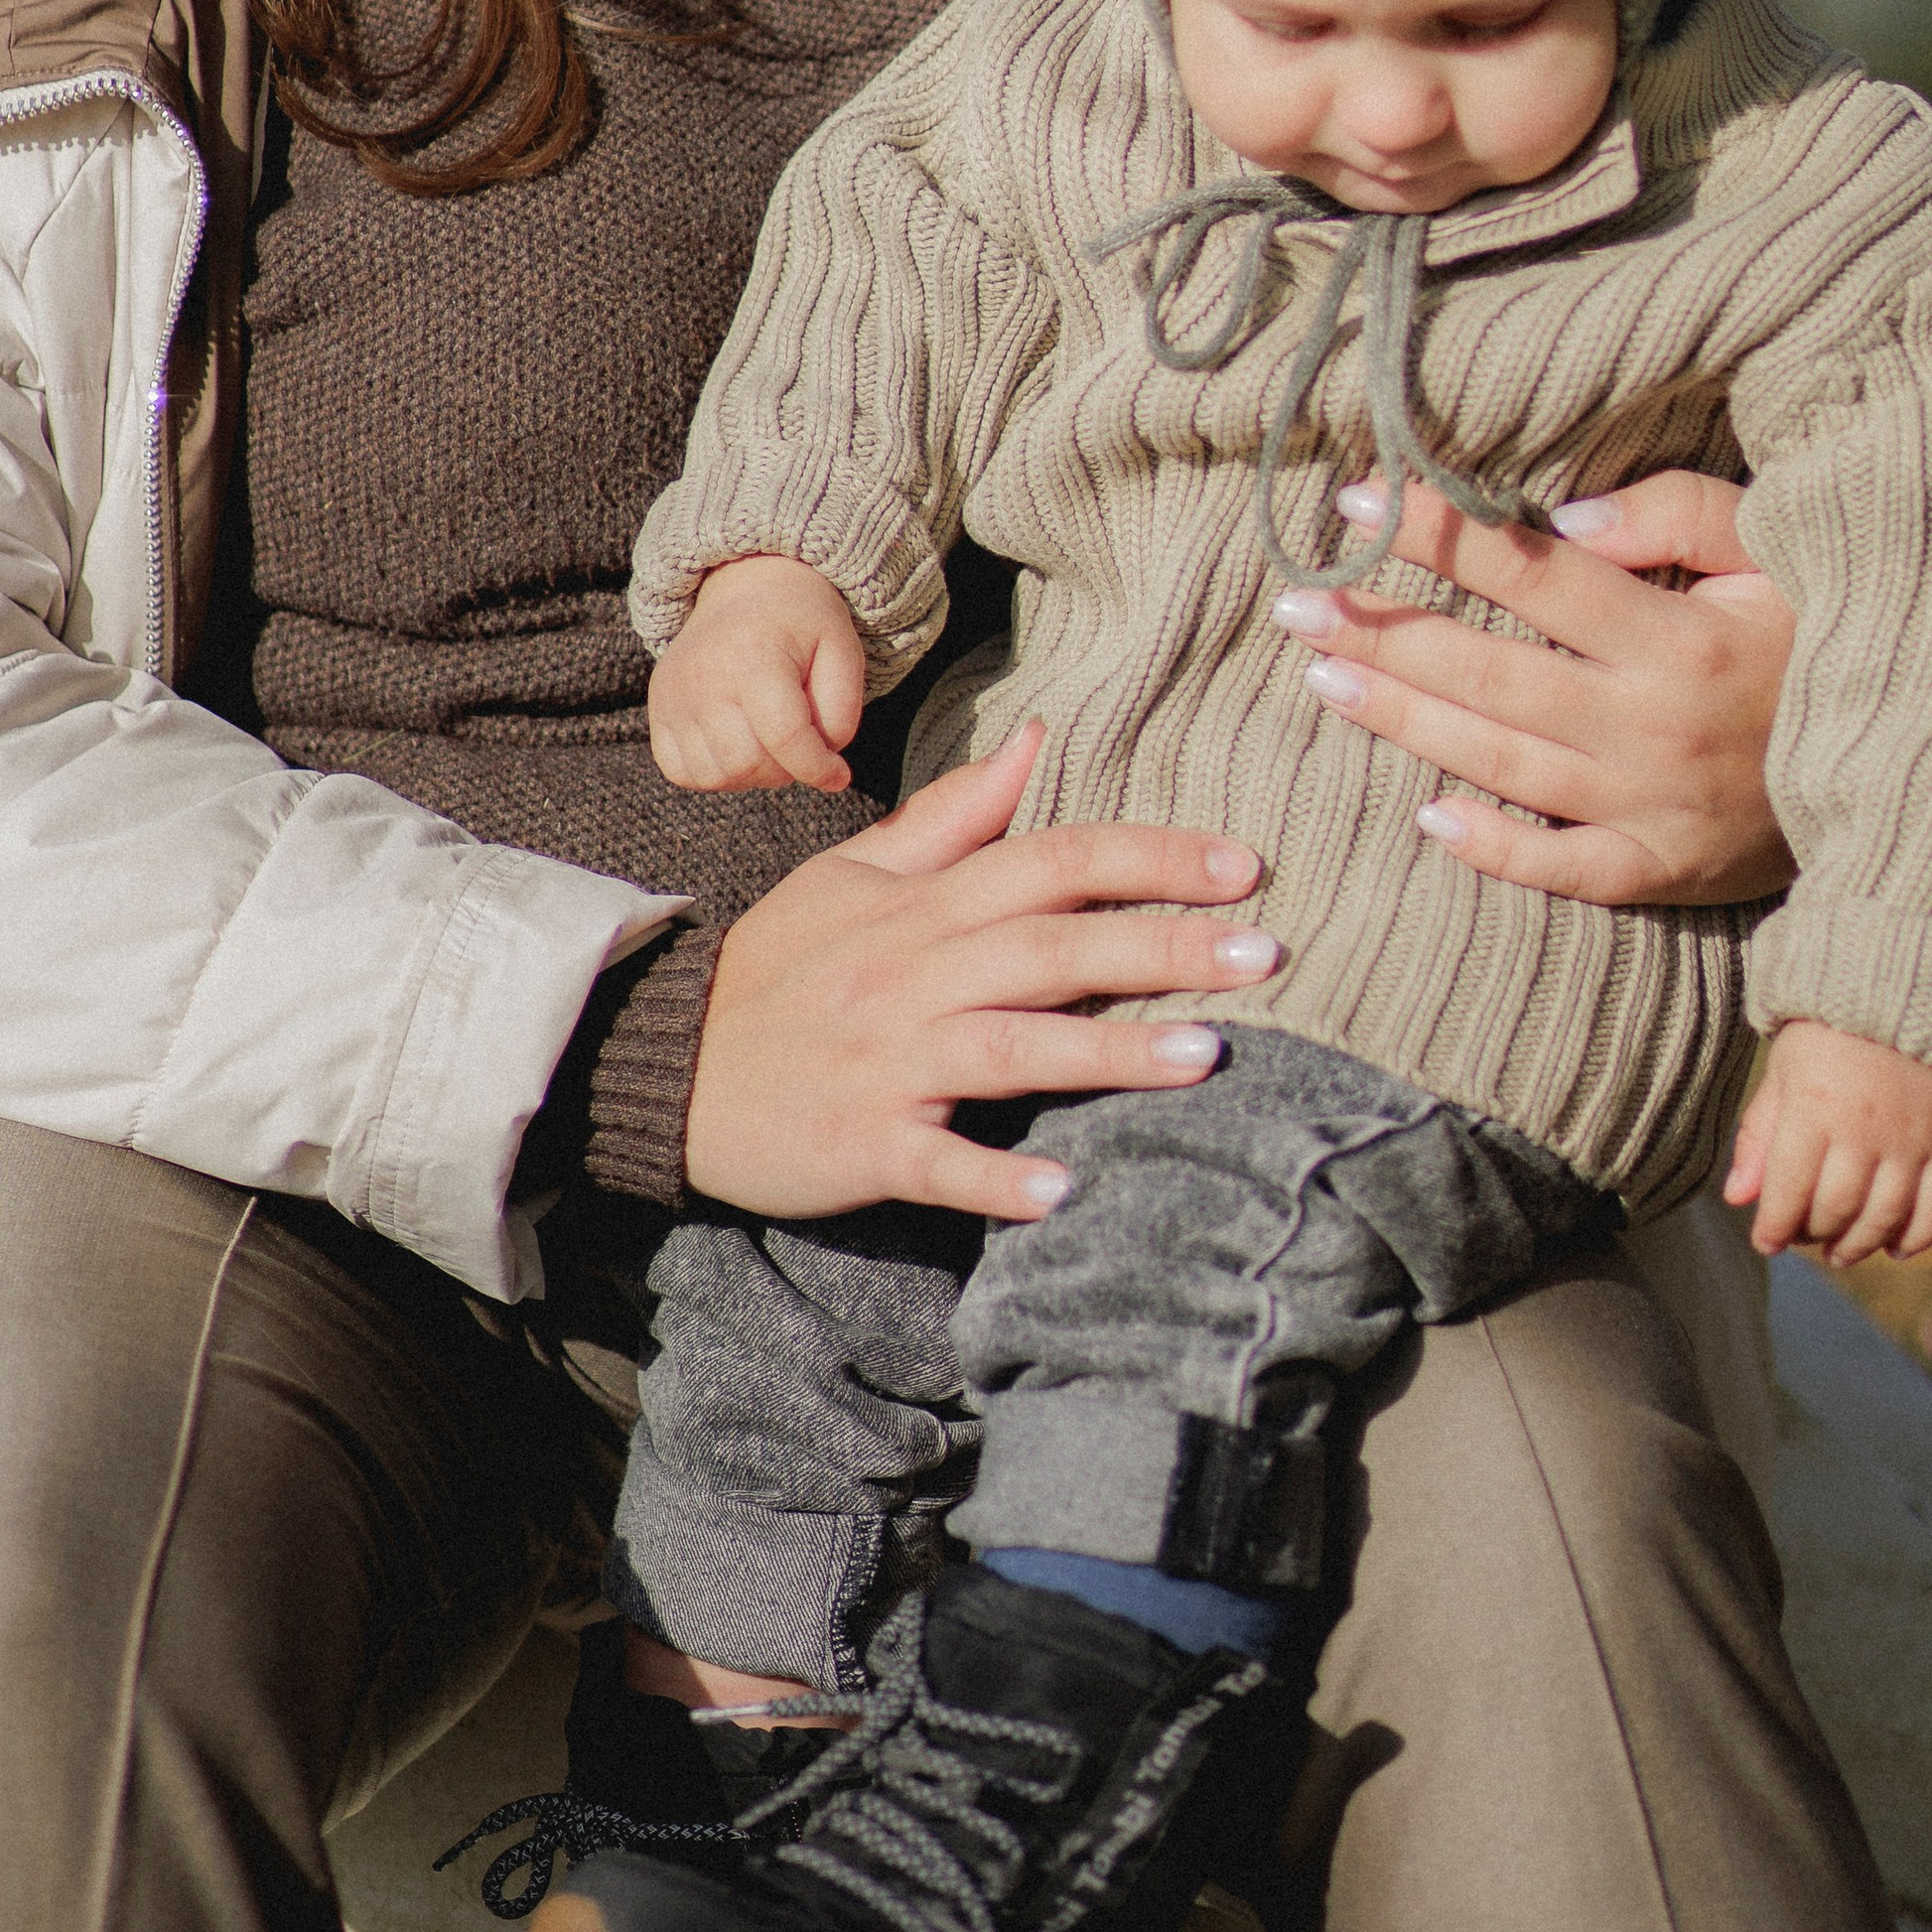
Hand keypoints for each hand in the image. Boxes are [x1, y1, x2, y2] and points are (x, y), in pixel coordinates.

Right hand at [650, 558, 865, 794]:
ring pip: (715, 776)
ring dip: (751, 775)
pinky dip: (714, 774)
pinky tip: (737, 745)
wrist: (745, 589)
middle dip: (784, 769)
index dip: (818, 767)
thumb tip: (823, 762)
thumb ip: (842, 709)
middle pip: (747, 763)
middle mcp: (704, 677)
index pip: (785, 737)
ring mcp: (674, 695)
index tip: (839, 774)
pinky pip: (682, 772)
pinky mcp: (659, 708)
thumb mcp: (841, 649)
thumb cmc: (800, 623)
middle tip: (798, 744)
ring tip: (768, 742)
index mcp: (754, 655)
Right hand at [683, 721, 1278, 1221]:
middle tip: (1268, 952)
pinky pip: (938, 1160)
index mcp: (923, 905)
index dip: (1150, 857)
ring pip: (1013, 1047)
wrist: (663, 1058)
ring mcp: (889, 1060)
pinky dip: (998, 1177)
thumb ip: (954, 813)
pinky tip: (1065, 1192)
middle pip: (1054, 946)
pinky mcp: (865, 1140)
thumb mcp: (854, 872)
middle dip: (1163, 946)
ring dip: (1109, 1052)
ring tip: (1207, 1057)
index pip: (1052, 859)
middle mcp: (915, 973)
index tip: (1244, 865)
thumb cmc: (779, 965)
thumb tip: (1040, 738)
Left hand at [1271, 471, 1795, 907]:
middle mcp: (1653, 727)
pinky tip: (1425, 816)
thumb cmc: (1822, 636)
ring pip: (1501, 763)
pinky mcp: (1660, 872)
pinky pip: (1561, 868)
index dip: (1437, 535)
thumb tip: (1571, 517)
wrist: (1910, 772)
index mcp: (1679, 638)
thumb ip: (1679, 515)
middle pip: (1490, 671)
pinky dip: (1493, 848)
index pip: (1531, 573)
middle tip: (1296, 600)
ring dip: (1404, 719)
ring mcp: (1652, 808)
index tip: (1354, 502)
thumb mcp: (1779, 550)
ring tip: (1323, 679)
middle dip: (1383, 633)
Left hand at [1724, 1018, 1931, 1262]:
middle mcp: (1865, 1128)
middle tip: (1802, 1237)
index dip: (1774, 1226)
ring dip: (1859, 1246)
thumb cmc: (1828, 1036)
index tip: (1766, 1242)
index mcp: (1814, 1106)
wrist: (1905, 995)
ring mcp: (1912, 1139)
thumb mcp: (1783, 1072)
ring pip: (1885, 1217)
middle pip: (1837, 1209)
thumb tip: (1737, 1198)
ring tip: (1839, 1253)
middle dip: (1813, 1234)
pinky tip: (1895, 1249)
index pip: (1789, 1189)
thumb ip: (1759, 1136)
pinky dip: (1919, 1237)